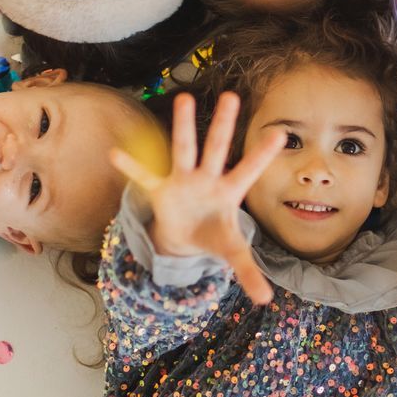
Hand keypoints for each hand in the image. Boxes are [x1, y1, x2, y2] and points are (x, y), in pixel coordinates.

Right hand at [110, 93, 288, 304]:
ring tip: (184, 98)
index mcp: (229, 192)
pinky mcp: (161, 190)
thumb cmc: (213, 236)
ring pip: (184, 149)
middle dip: (222, 125)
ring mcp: (183, 181)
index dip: (261, 155)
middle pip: (216, 148)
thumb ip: (249, 272)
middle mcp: (207, 179)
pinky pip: (144, 177)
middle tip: (231, 96)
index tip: (280, 133)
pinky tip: (116, 154)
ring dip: (184, 126)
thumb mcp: (232, 252)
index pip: (248, 170)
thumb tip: (267, 300)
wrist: (185, 237)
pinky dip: (131, 167)